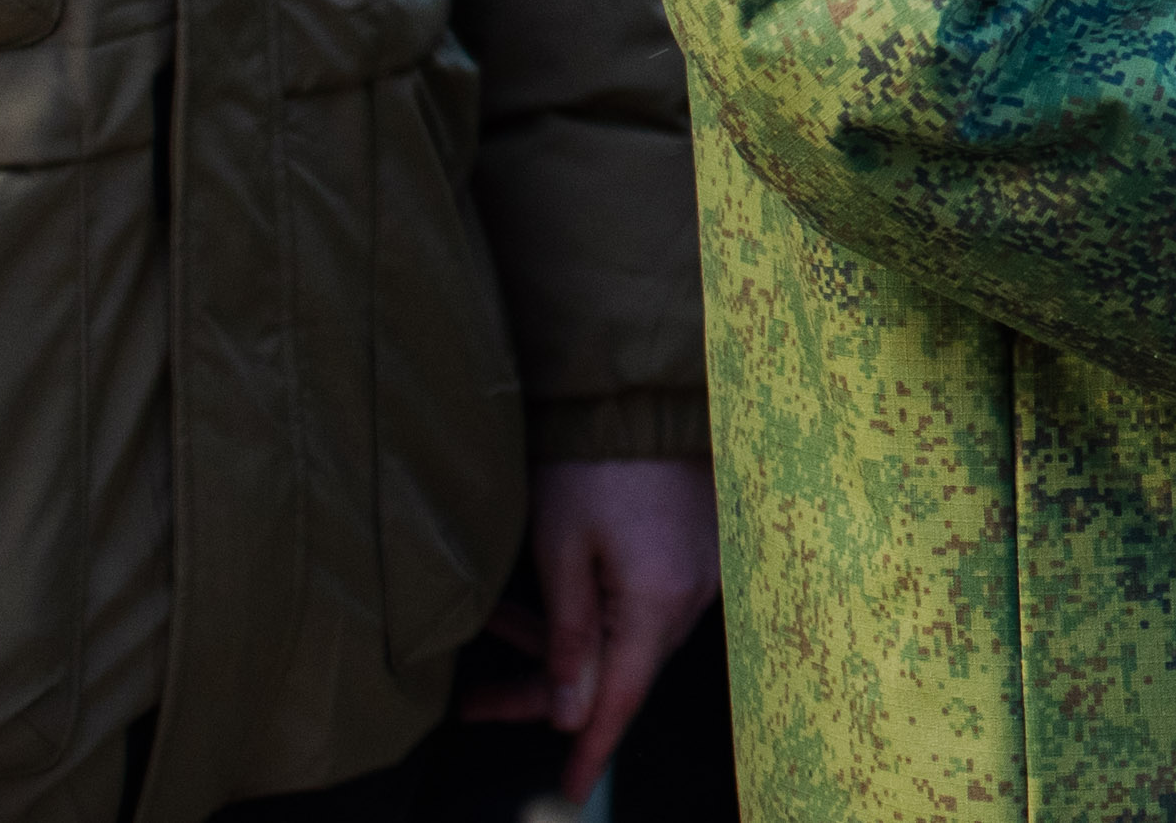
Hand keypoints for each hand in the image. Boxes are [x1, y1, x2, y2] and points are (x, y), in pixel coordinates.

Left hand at [456, 457, 716, 801]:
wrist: (643, 391)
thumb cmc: (596, 464)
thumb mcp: (563, 551)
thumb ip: (568, 637)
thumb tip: (571, 710)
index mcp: (658, 601)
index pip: (622, 697)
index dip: (592, 747)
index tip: (570, 788)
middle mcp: (691, 593)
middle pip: (618, 667)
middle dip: (548, 686)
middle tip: (476, 698)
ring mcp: (699, 569)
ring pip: (625, 632)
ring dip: (562, 639)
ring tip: (494, 619)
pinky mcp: (695, 547)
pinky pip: (642, 599)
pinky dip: (593, 607)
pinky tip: (544, 594)